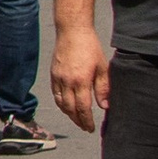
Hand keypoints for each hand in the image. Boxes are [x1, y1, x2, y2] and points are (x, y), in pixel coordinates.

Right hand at [50, 16, 110, 132]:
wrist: (72, 30)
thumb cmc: (90, 46)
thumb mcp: (102, 67)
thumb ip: (103, 88)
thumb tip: (104, 106)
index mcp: (81, 81)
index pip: (83, 108)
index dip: (87, 121)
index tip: (90, 128)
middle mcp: (67, 82)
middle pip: (70, 109)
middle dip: (78, 121)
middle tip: (85, 127)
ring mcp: (58, 78)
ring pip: (61, 104)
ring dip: (68, 114)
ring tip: (77, 119)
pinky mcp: (53, 74)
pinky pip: (55, 94)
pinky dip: (60, 103)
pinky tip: (67, 105)